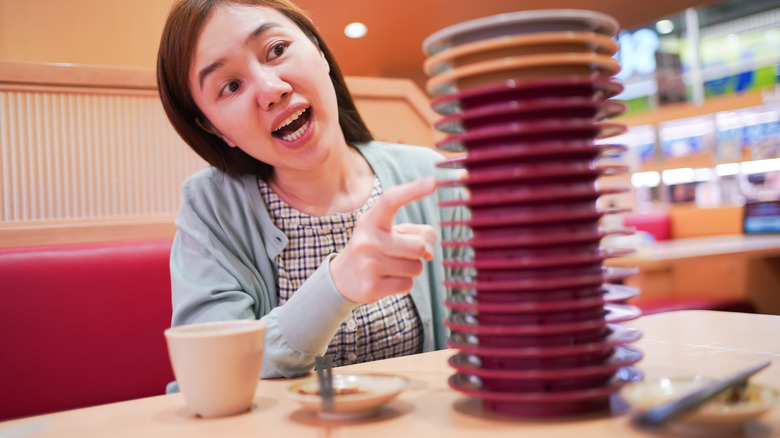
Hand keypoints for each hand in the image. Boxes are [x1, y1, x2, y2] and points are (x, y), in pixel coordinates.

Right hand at [330, 176, 437, 303]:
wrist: (342, 278)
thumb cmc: (375, 249)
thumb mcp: (390, 232)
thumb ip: (418, 233)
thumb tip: (430, 250)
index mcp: (371, 221)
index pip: (391, 200)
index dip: (413, 190)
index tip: (433, 182)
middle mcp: (367, 240)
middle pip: (418, 246)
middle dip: (419, 251)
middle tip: (403, 252)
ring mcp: (368, 265)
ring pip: (416, 267)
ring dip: (411, 268)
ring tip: (392, 266)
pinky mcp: (371, 287)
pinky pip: (408, 284)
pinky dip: (404, 283)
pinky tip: (387, 279)